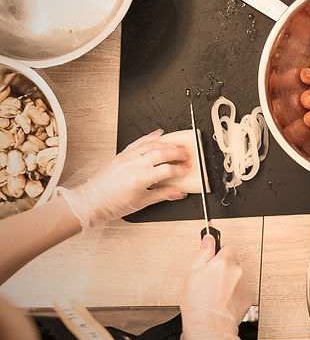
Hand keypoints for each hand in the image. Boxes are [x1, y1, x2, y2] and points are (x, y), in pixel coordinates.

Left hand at [58, 130, 189, 229]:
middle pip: (162, 153)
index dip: (180, 169)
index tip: (187, 169)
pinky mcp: (121, 156)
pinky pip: (138, 142)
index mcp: (140, 178)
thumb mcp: (141, 203)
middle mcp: (134, 165)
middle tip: (187, 155)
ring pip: (151, 145)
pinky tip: (158, 134)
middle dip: (177, 153)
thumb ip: (162, 195)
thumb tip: (177, 193)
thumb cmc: (112, 204)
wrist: (91, 201)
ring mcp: (127, 158)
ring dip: (167, 144)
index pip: (167, 170)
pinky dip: (149, 137)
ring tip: (178, 145)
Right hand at [177, 235, 249, 339]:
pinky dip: (233, 294)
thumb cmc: (198, 304)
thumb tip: (208, 239)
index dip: (219, 253)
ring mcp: (245, 285)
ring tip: (214, 295)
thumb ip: (203, 253)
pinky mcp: (247, 298)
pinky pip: (240, 290)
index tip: (213, 259)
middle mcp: (238, 271)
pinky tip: (221, 302)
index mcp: (224, 262)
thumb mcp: (192, 273)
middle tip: (209, 282)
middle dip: (223, 269)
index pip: (228, 246)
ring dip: (229, 282)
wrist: (210, 328)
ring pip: (237, 277)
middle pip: (233, 263)